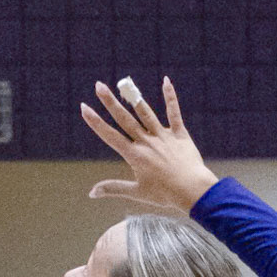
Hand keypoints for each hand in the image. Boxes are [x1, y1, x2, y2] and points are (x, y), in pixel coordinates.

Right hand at [81, 77, 217, 214]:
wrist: (192, 191)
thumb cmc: (165, 195)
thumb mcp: (137, 193)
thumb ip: (114, 188)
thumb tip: (92, 193)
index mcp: (135, 155)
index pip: (110, 136)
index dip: (95, 122)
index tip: (84, 108)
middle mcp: (146, 142)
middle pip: (124, 119)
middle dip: (110, 101)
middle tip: (98, 85)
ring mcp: (163, 136)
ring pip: (145, 112)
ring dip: (132, 97)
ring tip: (124, 83)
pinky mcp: (179, 134)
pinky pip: (174, 112)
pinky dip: (170, 96)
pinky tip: (165, 81)